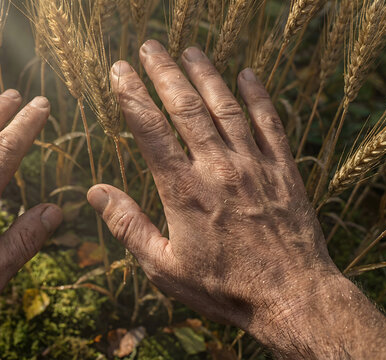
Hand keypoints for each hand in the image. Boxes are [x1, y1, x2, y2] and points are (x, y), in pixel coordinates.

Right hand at [87, 41, 385, 357]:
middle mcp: (218, 169)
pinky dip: (258, 97)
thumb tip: (94, 192)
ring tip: (190, 51)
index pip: (151, 131)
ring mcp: (254, 166)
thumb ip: (128, 225)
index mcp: (184, 191)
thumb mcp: (163, 265)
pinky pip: (270, 123)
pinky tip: (248, 75)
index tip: (119, 71)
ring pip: (226, 108)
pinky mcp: (283, 170)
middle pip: (187, 108)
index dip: (132, 96)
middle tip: (149, 47)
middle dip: (165, 73)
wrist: (290, 296)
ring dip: (206, 76)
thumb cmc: (221, 286)